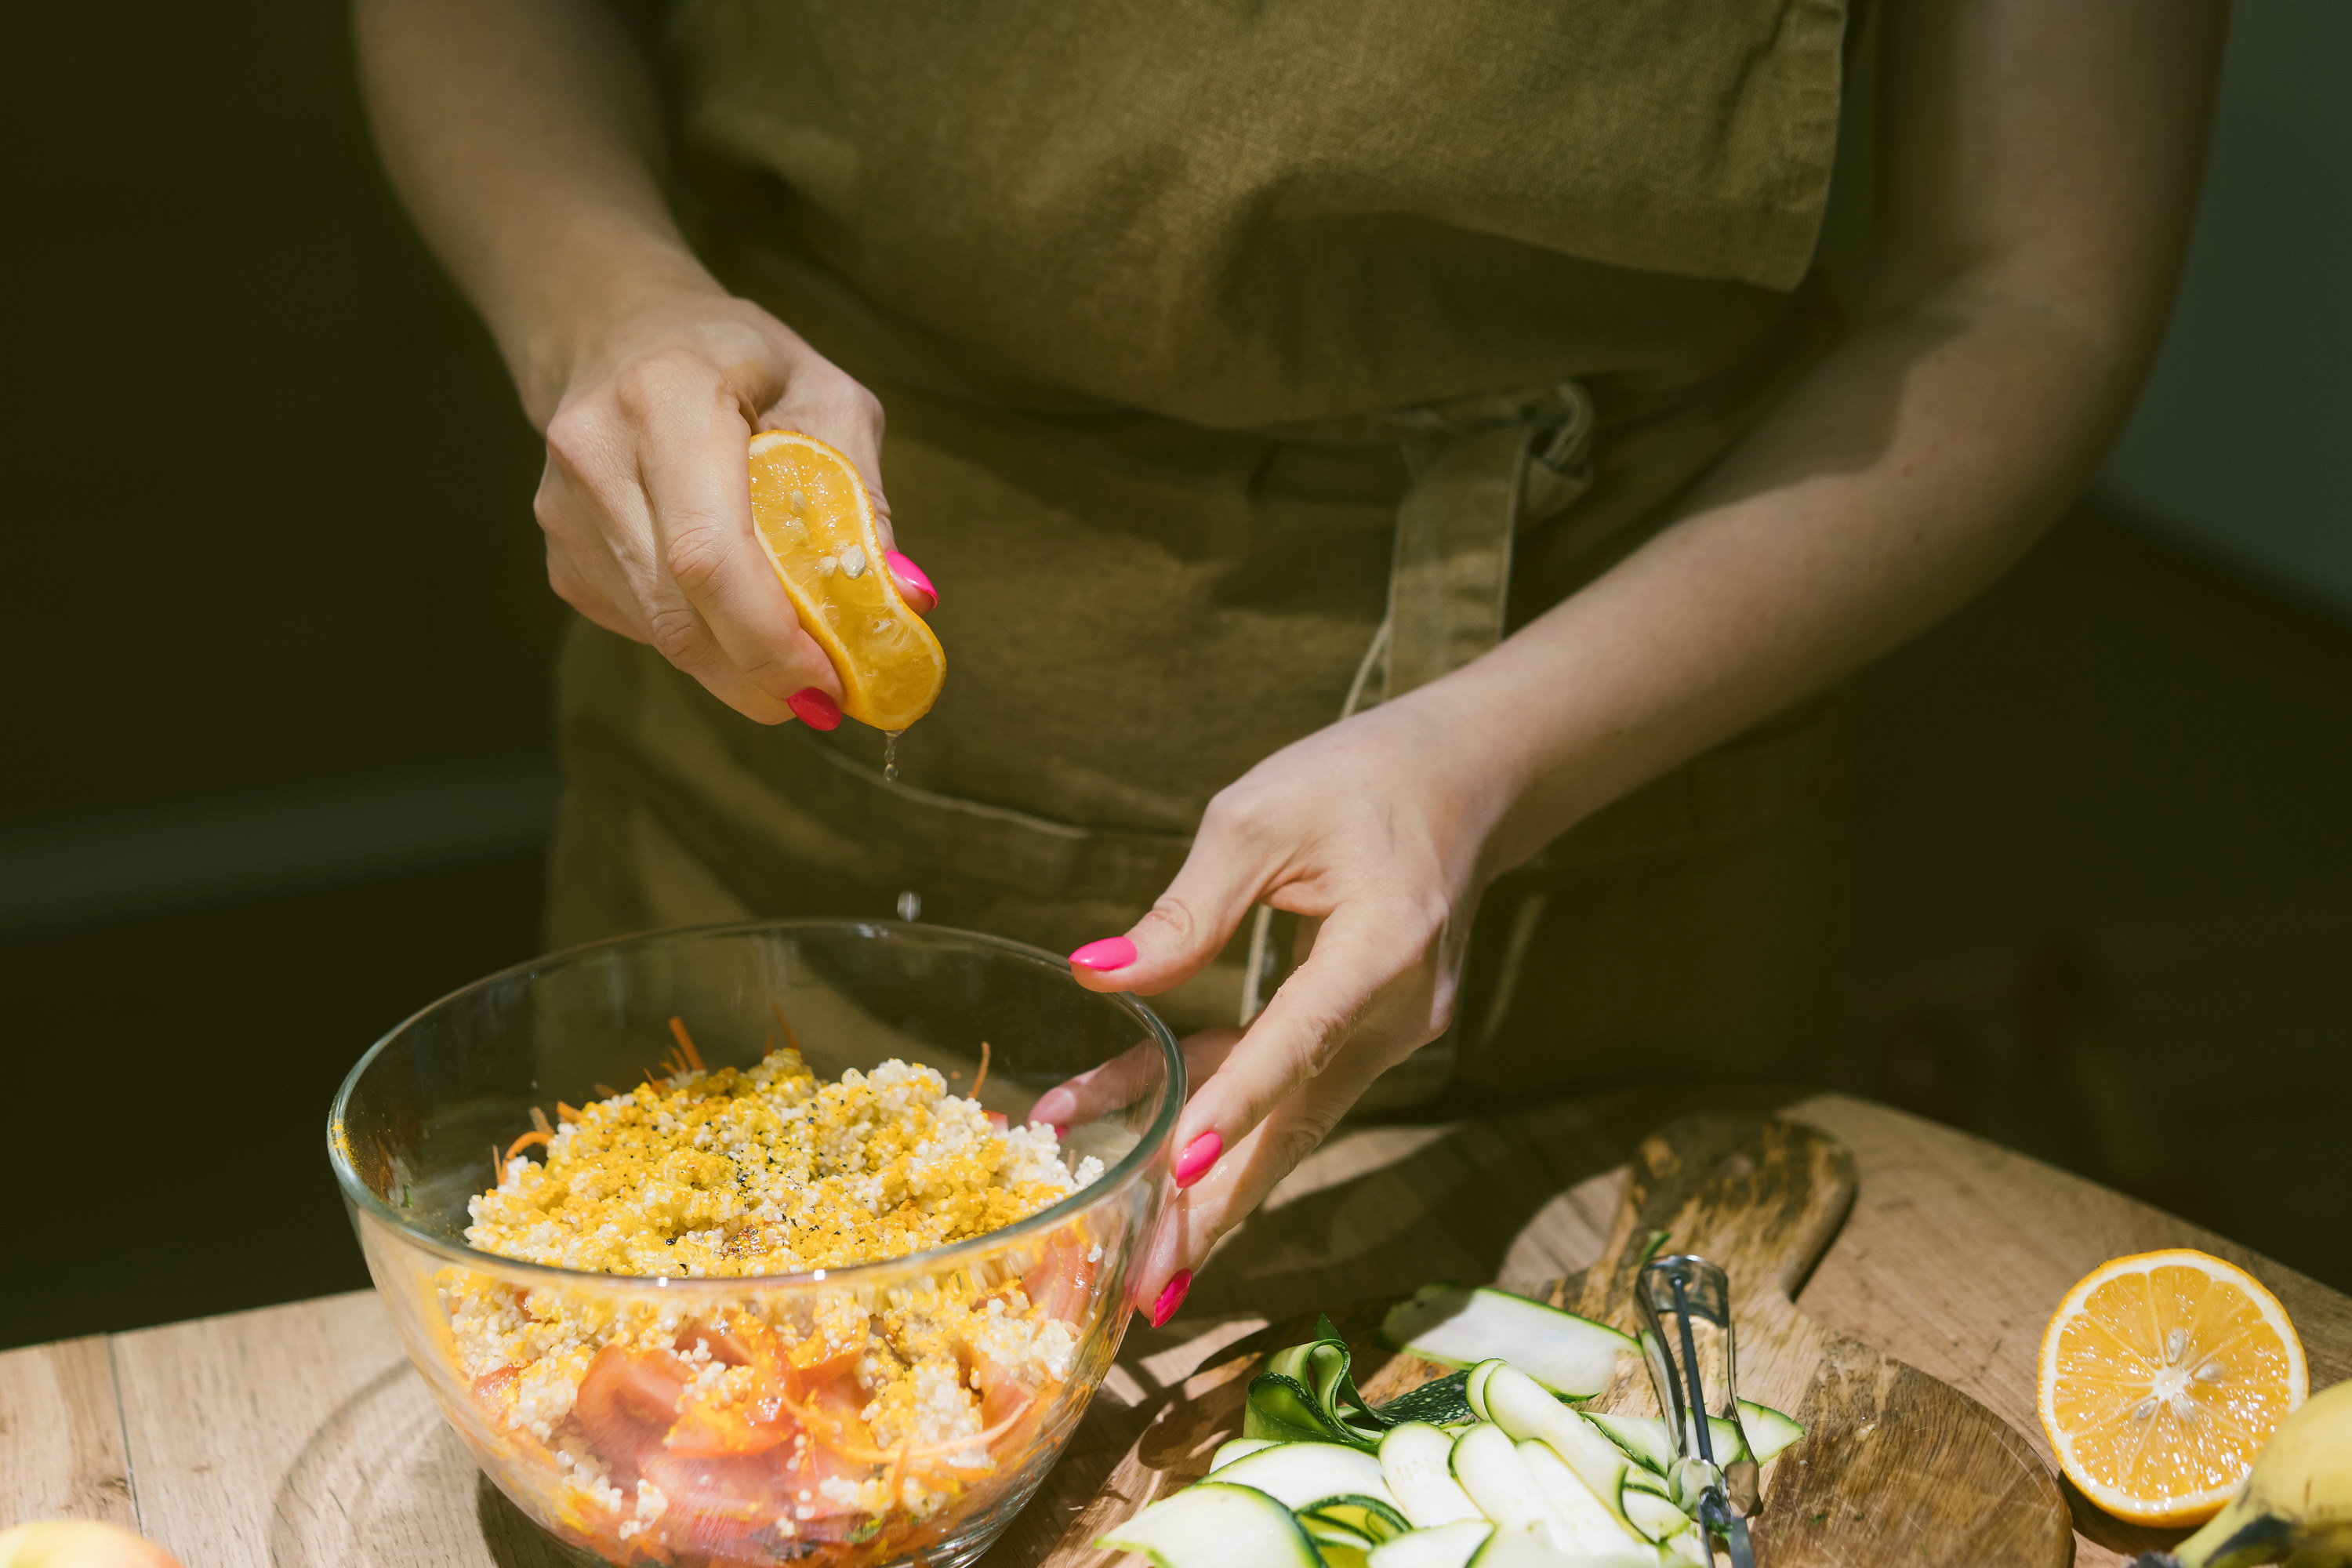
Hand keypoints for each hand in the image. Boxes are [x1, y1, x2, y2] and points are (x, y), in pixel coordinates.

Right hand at [532, 284, 935, 726]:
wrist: (618, 330)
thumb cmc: (742, 362)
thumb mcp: (826, 398)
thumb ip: (862, 496)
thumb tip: (904, 601)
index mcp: (667, 397)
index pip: (709, 553)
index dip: (770, 636)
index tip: (831, 677)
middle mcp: (596, 453)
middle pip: (680, 613)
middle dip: (762, 673)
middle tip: (826, 695)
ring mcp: (563, 510)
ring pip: (662, 634)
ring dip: (738, 667)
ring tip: (796, 657)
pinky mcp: (561, 554)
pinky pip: (644, 627)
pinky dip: (703, 640)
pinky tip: (732, 608)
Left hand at [1037, 697, 1509, 1324]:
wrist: (1467, 778)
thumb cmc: (1362, 778)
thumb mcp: (1261, 816)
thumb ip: (1187, 908)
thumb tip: (1097, 976)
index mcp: (1383, 946)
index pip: (1299, 1037)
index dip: (1237, 1105)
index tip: (1182, 1170)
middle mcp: (1399, 1014)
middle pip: (1297, 1125)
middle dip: (1219, 1210)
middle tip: (1149, 1285)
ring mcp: (1391, 1035)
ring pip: (1289, 1125)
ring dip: (1214, 1192)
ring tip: (1146, 1270)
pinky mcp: (1368, 1037)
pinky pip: (1288, 1089)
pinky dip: (1224, 1124)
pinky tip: (1149, 1154)